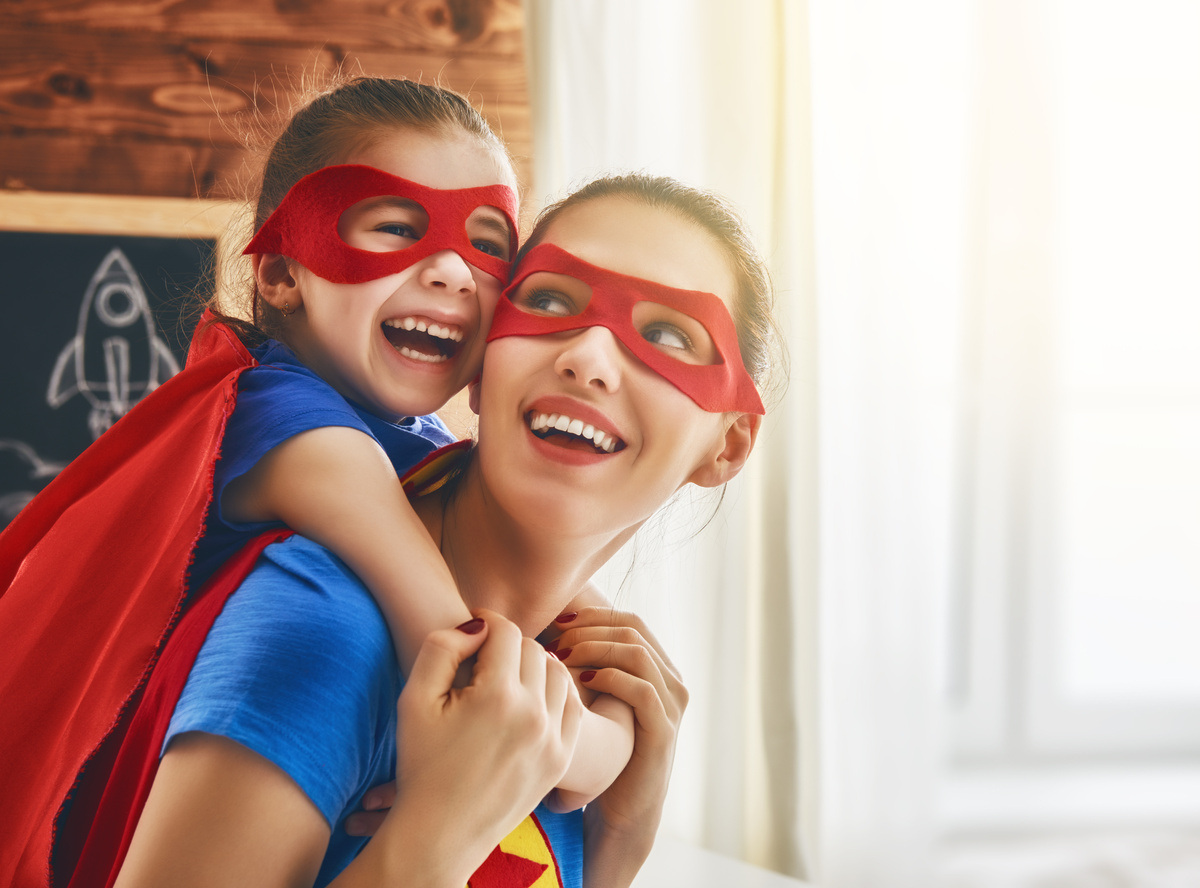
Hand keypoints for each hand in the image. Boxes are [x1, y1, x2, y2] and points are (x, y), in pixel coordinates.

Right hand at [346, 610, 582, 859]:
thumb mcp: (414, 699)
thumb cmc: (422, 763)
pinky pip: (571, 704)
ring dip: (534, 665)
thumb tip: (477, 626)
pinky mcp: (561, 757)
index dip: (486, 623)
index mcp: (497, 697)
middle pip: (533, 648)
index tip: (472, 633)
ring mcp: (553, 738)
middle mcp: (533, 715)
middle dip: (507, 645)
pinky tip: (529, 697)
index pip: (506, 631)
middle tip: (483, 659)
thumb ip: (441, 647)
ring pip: (557, 672)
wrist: (440, 832)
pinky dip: (554, 692)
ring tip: (506, 676)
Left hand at [550, 607, 687, 887]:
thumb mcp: (597, 701)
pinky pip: (642, 690)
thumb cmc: (600, 755)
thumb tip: (548, 630)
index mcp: (658, 669)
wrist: (621, 812)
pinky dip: (610, 677)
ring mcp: (672, 706)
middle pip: (632, 630)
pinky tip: (581, 680)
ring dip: (595, 648)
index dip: (593, 614)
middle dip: (589, 628)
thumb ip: (588, 665)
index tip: (556, 621)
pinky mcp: (663, 731)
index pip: (629, 620)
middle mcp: (672, 682)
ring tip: (562, 657)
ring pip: (637, 653)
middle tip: (554, 639)